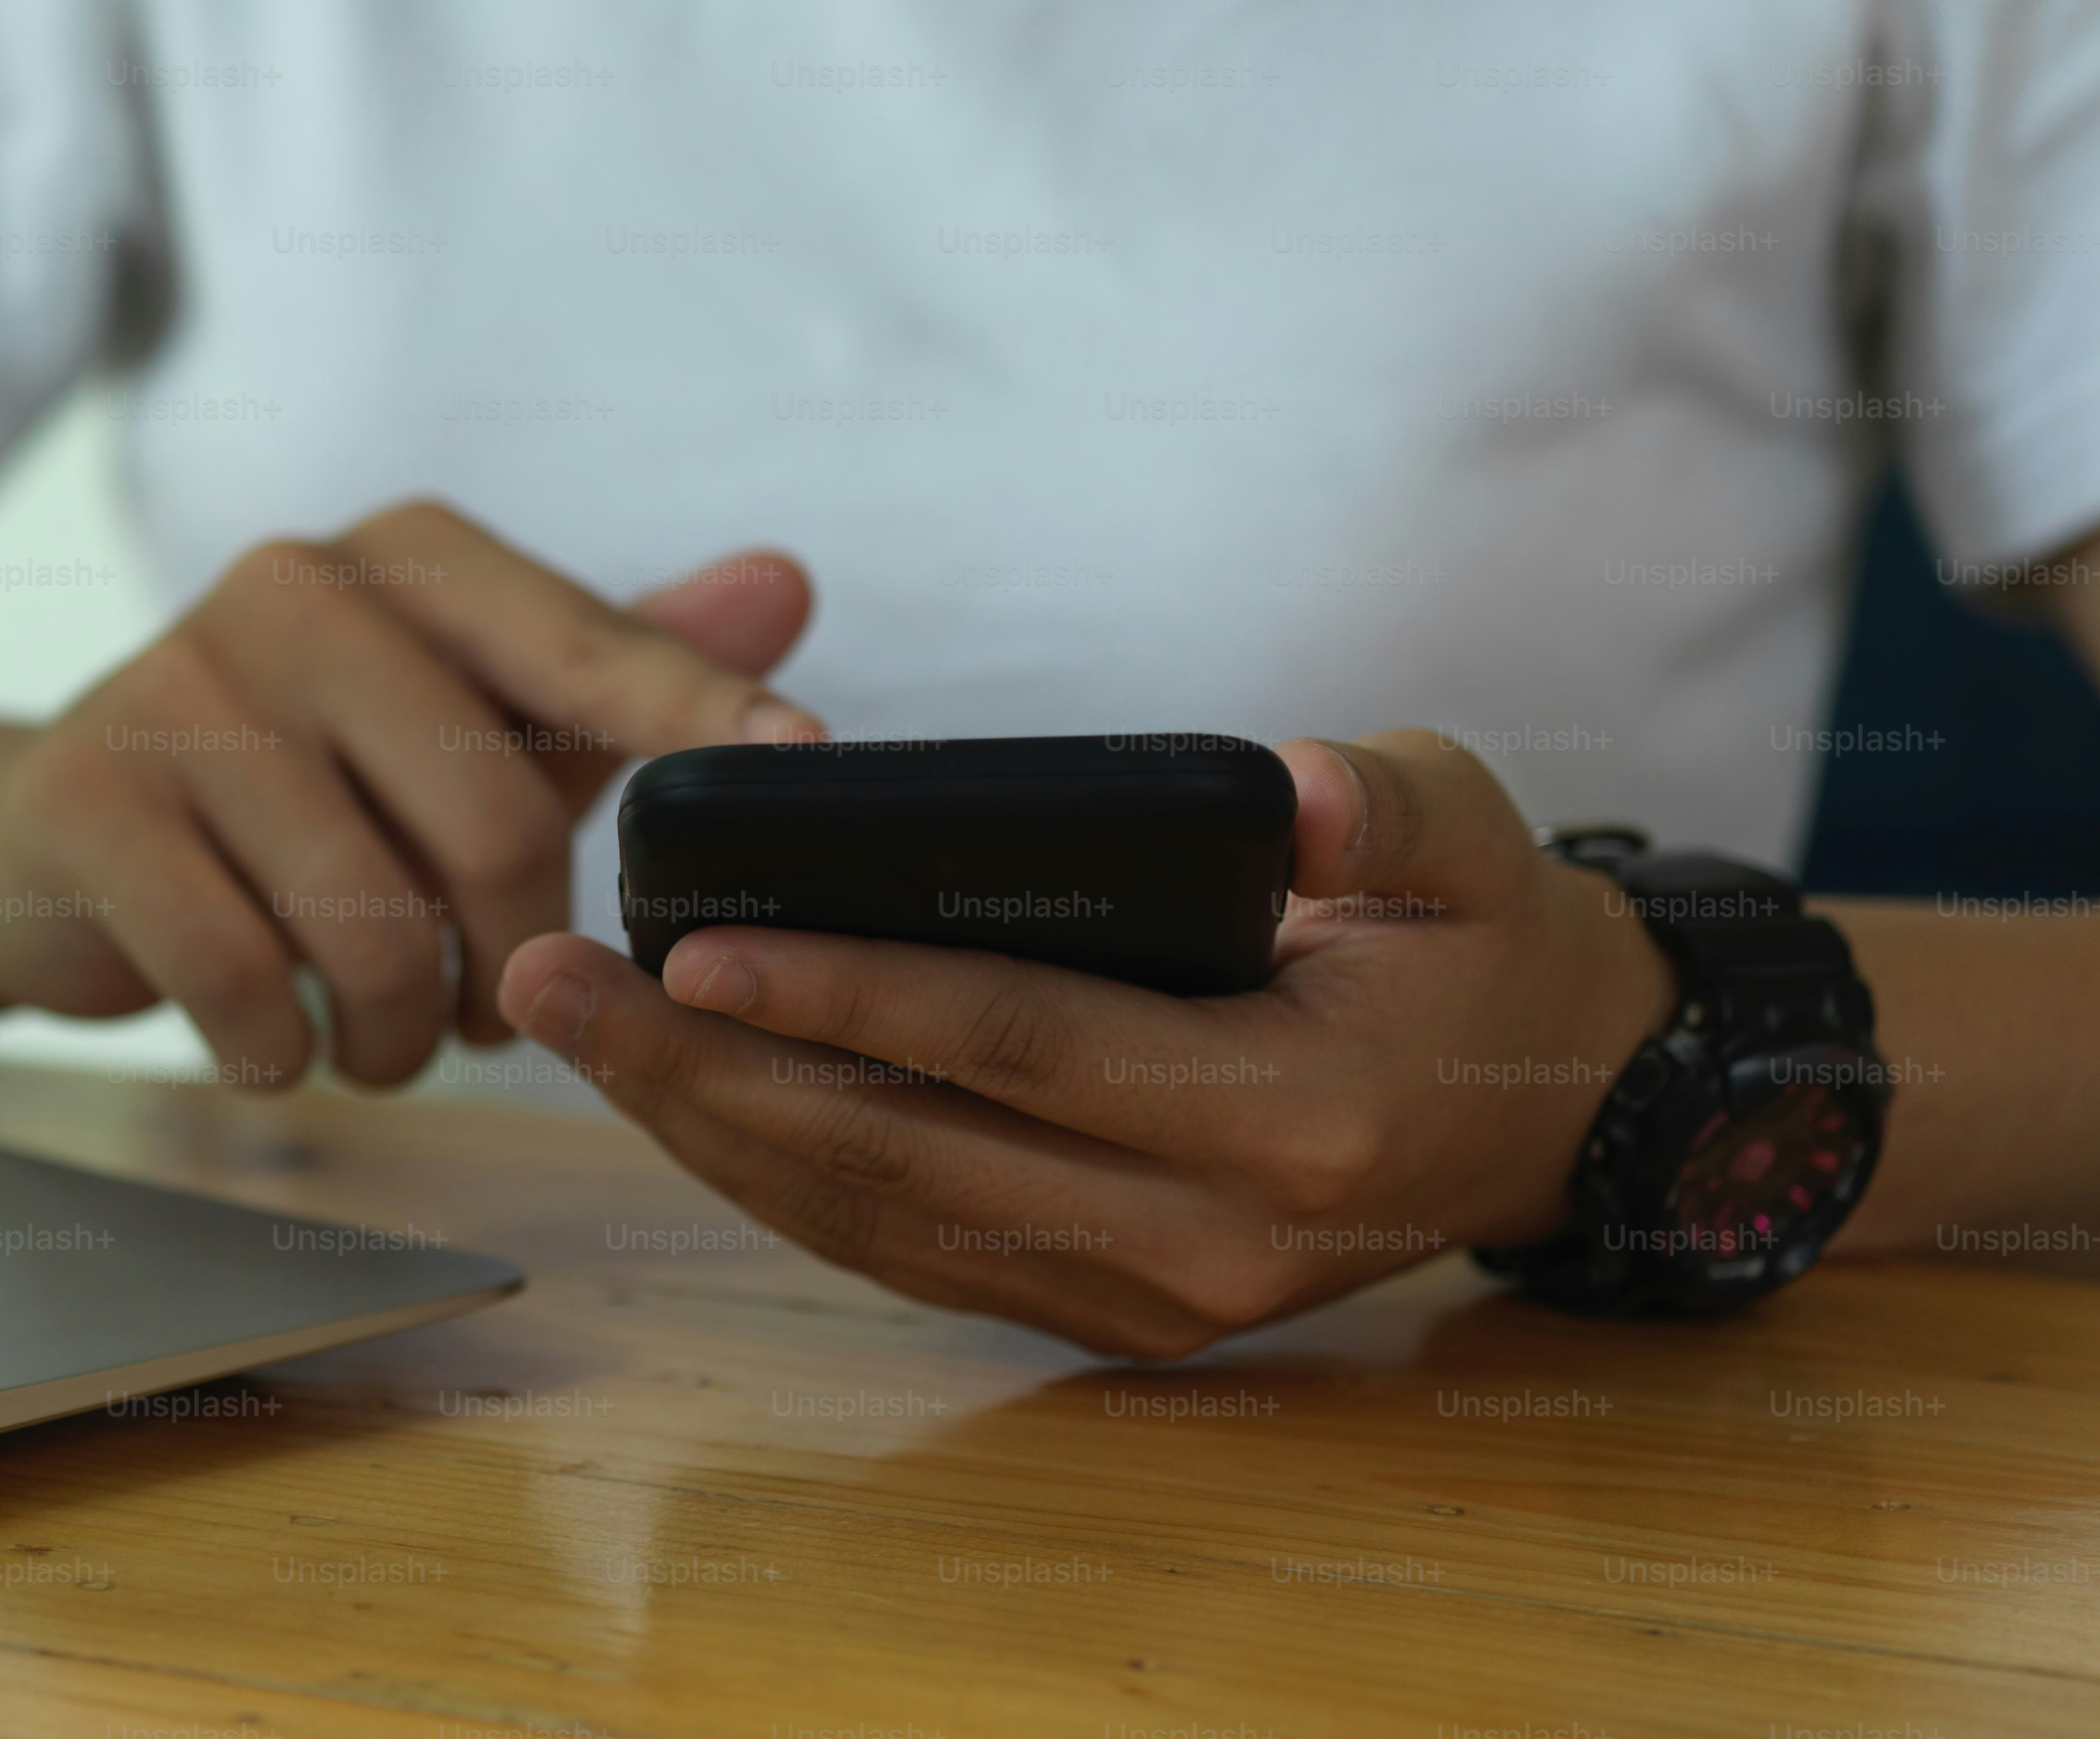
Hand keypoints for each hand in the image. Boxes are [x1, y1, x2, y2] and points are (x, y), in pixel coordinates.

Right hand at [0, 499, 819, 1089]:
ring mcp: (177, 687)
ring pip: (373, 919)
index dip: (695, 707)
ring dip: (402, 1032)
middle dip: (514, 962)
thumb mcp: (465, 718)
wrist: (40, 838)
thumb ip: (612, 667)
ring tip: (386, 1043)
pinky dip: (283, 1049)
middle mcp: (292, 589)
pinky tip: (279, 1047)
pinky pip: (244, 974)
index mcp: (404, 555)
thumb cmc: (298, 786)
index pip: (581, 639)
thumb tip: (784, 581)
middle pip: (495, 819)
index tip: (805, 760)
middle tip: (488, 1019)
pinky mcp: (89, 799)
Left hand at [492, 730, 1677, 1358]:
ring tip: (568, 1026)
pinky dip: (775, 1177)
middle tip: (549, 981)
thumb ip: (1389, 804)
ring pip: (876, 1219)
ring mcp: (1148, 1297)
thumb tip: (1301, 786)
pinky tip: (670, 1095)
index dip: (847, 999)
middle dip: (703, 1070)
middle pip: (903, 1153)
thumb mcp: (1473, 840)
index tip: (690, 949)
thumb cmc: (1480, 938)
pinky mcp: (1107, 1313)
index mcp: (1288, 1116)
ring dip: (706, 1127)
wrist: (1550, 1101)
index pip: (1019, 1049)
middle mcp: (1205, 1239)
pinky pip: (904, 1250)